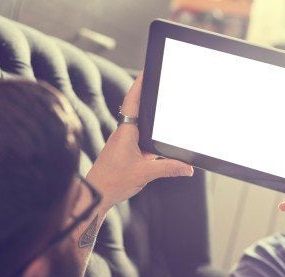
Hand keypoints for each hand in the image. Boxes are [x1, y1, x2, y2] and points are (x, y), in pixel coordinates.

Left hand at [86, 73, 193, 206]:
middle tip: (157, 84)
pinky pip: (138, 138)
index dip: (139, 86)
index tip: (145, 72)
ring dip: (147, 117)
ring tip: (161, 109)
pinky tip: (156, 141)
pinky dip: (148, 135)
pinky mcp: (123, 152)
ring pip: (137, 125)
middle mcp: (123, 134)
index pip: (132, 102)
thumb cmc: (113, 181)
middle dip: (145, 97)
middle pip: (135, 109)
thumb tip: (188, 167)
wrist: (96, 195)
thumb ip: (169, 168)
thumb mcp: (145, 174)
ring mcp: (122, 143)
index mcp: (126, 132)